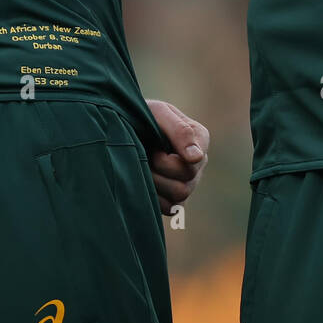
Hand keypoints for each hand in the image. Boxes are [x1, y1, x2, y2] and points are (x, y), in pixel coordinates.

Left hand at [146, 99, 209, 213]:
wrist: (122, 125)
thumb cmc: (143, 114)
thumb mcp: (159, 113)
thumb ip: (179, 130)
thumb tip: (197, 157)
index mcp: (199, 139)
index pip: (193, 164)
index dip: (169, 163)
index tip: (155, 151)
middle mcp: (197, 163)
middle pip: (186, 185)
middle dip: (158, 172)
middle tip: (145, 157)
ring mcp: (187, 181)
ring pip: (178, 198)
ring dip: (155, 183)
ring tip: (144, 166)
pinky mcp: (174, 197)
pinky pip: (169, 208)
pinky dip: (154, 197)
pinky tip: (145, 180)